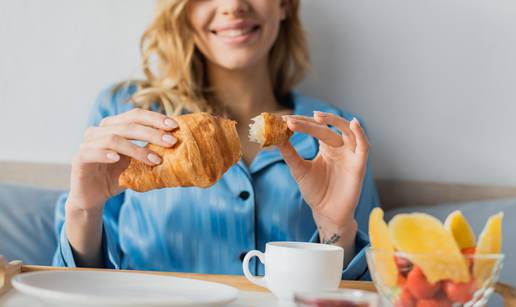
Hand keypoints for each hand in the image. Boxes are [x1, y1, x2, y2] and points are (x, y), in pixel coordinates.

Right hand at [69, 108, 178, 210]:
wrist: (93, 197)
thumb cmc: (117, 177)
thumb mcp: (138, 163)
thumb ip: (151, 152)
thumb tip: (177, 144)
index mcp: (114, 126)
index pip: (135, 115)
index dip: (155, 118)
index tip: (174, 126)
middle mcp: (99, 131)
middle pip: (128, 125)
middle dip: (152, 133)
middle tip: (171, 142)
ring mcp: (87, 144)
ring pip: (114, 139)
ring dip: (137, 149)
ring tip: (155, 160)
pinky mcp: (79, 159)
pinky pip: (92, 152)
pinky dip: (106, 154)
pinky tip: (118, 159)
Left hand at [278, 111, 368, 245]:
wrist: (326, 213)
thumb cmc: (315, 191)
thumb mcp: (299, 170)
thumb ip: (290, 153)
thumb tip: (276, 137)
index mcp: (327, 146)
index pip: (315, 128)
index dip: (301, 122)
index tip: (284, 119)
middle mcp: (340, 147)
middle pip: (327, 128)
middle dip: (310, 123)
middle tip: (293, 120)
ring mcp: (350, 155)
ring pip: (347, 131)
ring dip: (334, 120)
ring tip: (317, 116)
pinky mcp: (359, 165)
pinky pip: (364, 147)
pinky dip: (361, 134)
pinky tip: (353, 123)